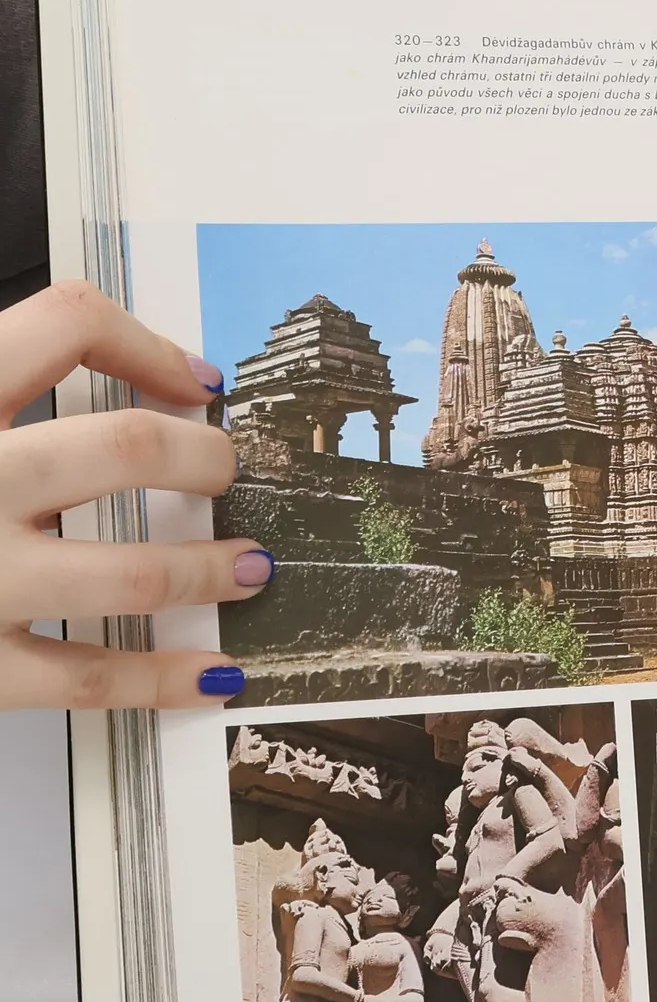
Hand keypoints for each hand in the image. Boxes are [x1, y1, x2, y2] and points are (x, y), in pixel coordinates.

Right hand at [0, 283, 272, 708]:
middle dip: (203, 457)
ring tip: (249, 565)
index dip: (148, 345)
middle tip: (225, 468)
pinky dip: (167, 678)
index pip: (63, 323)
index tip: (194, 379)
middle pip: (126, 448)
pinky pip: (91, 678)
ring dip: (212, 566)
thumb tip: (101, 369)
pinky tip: (216, 673)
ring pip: (135, 571)